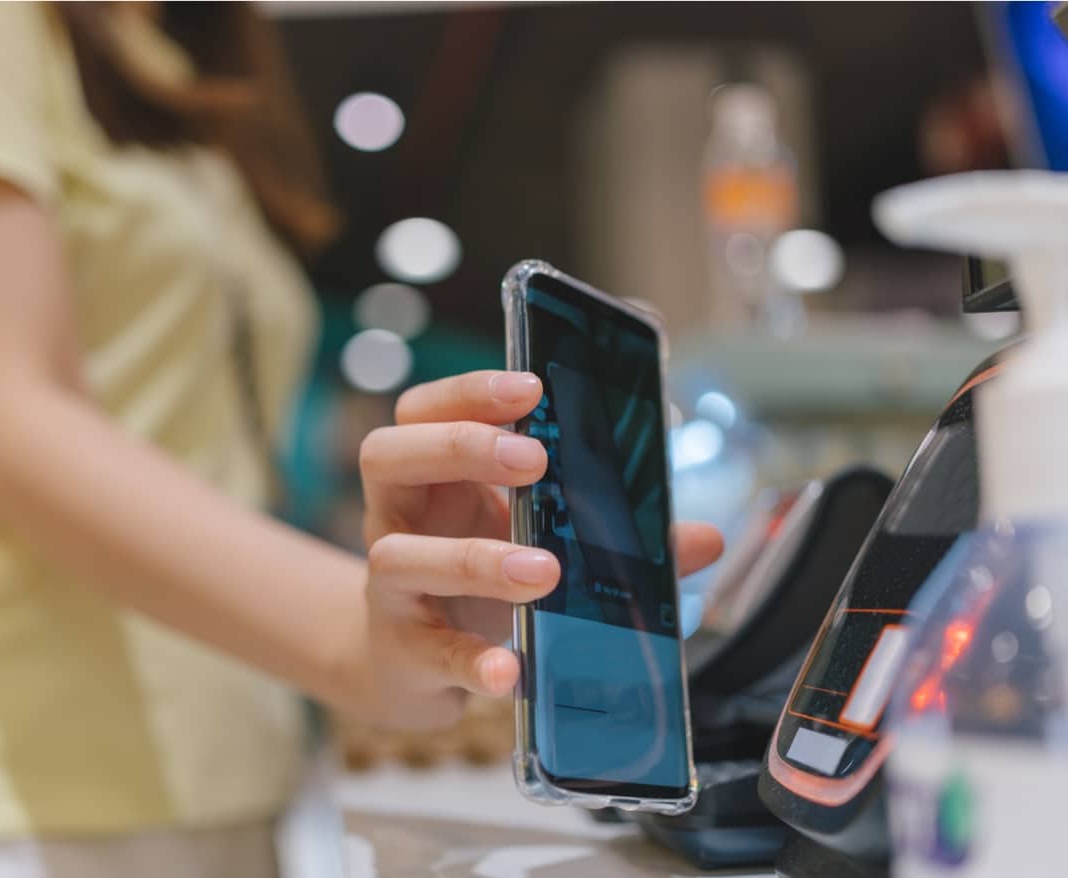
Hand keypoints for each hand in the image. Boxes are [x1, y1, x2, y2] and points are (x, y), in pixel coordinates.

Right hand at [355, 370, 722, 727]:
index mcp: (435, 475)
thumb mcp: (537, 544)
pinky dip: (471, 659)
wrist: (411, 668)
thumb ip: (615, 535)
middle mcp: (399, 517)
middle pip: (387, 455)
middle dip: (459, 447)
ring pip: (399, 555)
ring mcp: (392, 585)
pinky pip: (427, 650)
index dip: (470, 391)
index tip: (531, 388)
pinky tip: (511, 670)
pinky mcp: (403, 650)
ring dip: (472, 558)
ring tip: (542, 571)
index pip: (427, 409)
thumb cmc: (479, 585)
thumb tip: (706, 538)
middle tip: (532, 459)